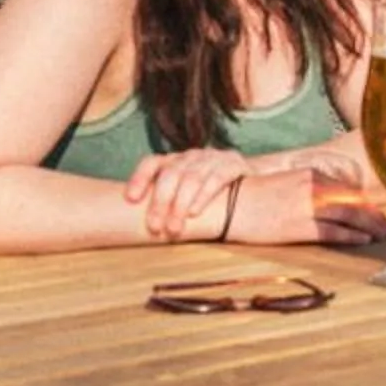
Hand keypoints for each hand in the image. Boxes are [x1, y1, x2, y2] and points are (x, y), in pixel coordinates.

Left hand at [124, 145, 246, 242]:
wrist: (256, 176)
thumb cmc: (214, 189)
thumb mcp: (189, 188)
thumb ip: (169, 199)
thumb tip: (136, 223)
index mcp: (176, 160)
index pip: (152, 163)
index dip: (139, 178)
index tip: (130, 199)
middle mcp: (192, 156)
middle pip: (170, 175)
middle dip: (160, 202)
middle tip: (154, 227)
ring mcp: (213, 159)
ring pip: (191, 179)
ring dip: (180, 205)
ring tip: (173, 228)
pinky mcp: (234, 165)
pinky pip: (216, 179)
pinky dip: (203, 196)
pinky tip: (195, 213)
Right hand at [231, 158, 385, 250]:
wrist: (229, 205)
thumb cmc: (255, 197)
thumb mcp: (288, 186)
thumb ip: (312, 192)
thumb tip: (331, 205)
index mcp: (313, 175)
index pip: (351, 191)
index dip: (371, 205)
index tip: (384, 215)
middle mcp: (316, 187)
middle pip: (357, 203)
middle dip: (379, 218)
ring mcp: (310, 206)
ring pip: (352, 216)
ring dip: (373, 228)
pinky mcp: (302, 225)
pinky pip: (335, 231)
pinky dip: (353, 236)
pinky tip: (364, 241)